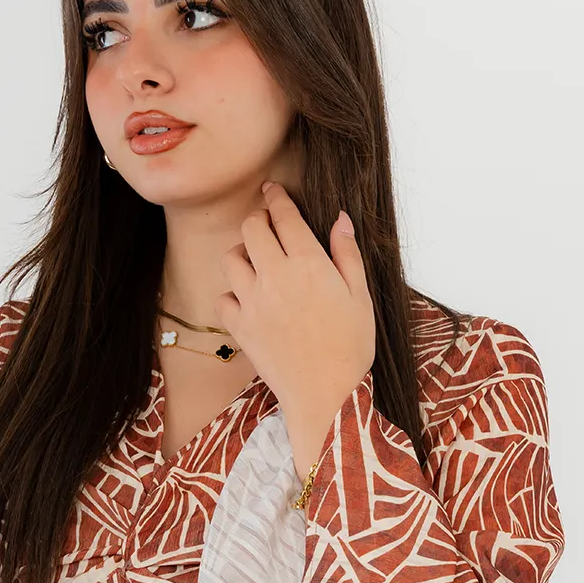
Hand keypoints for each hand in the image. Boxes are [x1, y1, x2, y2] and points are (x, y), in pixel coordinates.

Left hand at [214, 181, 375, 475]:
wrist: (326, 392)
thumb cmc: (351, 345)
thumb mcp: (359, 294)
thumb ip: (346, 253)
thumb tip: (340, 219)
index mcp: (308, 262)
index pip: (284, 215)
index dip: (276, 197)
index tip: (272, 189)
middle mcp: (275, 276)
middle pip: (251, 228)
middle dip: (257, 219)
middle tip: (266, 224)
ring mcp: (253, 301)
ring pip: (231, 259)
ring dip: (242, 253)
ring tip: (256, 261)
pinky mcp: (240, 327)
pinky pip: (223, 298)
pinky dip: (232, 294)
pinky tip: (248, 299)